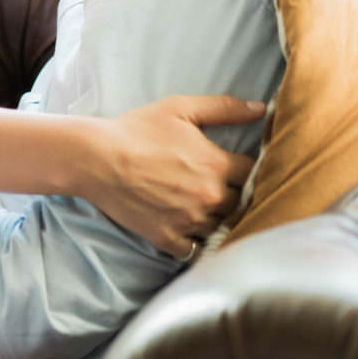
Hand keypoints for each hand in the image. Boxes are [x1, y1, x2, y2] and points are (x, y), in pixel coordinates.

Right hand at [85, 95, 262, 259]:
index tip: (235, 167)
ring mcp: (189, 222)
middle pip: (241, 204)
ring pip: (221, 228)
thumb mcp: (180, 108)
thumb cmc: (136, 130)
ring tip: (200, 205)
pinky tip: (187, 227)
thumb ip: (224, 108)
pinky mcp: (168, 239)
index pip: (254, 174)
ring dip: (216, 219)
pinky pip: (196, 250)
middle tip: (216, 185)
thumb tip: (261, 109)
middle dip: (233, 195)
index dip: (246, 170)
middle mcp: (209, 198)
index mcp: (216, 166)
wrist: (96, 158)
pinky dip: (195, 241)